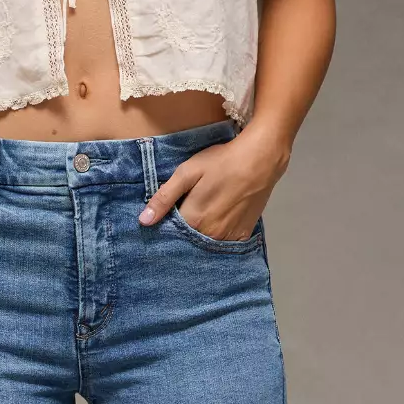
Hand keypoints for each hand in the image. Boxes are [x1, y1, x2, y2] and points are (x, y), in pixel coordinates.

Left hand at [138, 126, 290, 241]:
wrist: (260, 159)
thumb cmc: (221, 162)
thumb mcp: (188, 173)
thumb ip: (164, 197)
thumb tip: (143, 221)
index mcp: (193, 220)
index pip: (171, 233)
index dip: (167, 225)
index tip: (167, 217)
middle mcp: (209, 235)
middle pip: (188, 240)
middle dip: (182, 233)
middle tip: (189, 212)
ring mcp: (227, 238)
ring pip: (205, 244)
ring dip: (200, 237)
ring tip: (203, 218)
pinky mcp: (242, 236)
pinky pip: (224, 244)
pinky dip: (218, 237)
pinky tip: (219, 223)